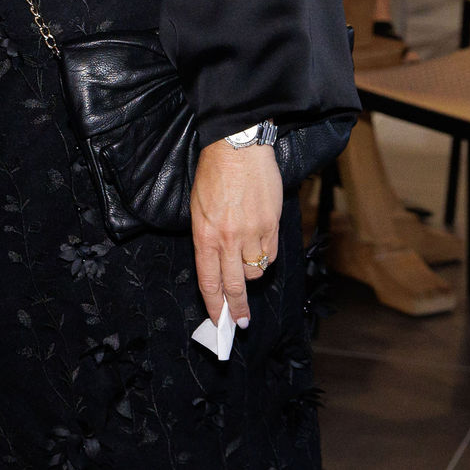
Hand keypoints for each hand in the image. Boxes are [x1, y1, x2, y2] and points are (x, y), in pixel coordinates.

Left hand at [190, 138, 283, 330]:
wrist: (238, 148)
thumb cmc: (213, 173)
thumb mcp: (197, 207)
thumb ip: (206, 238)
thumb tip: (215, 263)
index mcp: (204, 235)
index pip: (209, 281)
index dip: (213, 305)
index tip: (218, 319)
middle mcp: (227, 239)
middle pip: (233, 286)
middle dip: (237, 308)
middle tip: (240, 322)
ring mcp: (252, 233)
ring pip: (255, 272)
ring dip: (251, 275)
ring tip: (246, 265)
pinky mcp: (272, 225)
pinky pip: (270, 255)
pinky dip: (266, 258)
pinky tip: (260, 251)